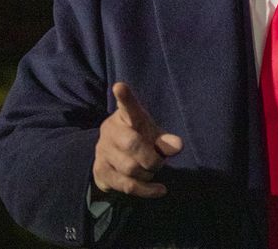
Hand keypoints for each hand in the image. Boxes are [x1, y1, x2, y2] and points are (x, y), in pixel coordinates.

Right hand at [92, 82, 182, 198]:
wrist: (114, 160)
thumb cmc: (139, 140)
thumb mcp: (154, 136)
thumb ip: (165, 140)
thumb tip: (177, 145)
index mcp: (126, 117)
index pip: (127, 106)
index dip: (125, 97)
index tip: (120, 87)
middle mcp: (110, 130)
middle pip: (131, 144)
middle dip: (151, 158)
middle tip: (159, 162)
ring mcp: (102, 150)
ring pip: (130, 168)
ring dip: (148, 174)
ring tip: (151, 171)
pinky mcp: (100, 171)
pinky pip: (127, 186)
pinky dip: (147, 190)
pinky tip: (159, 189)